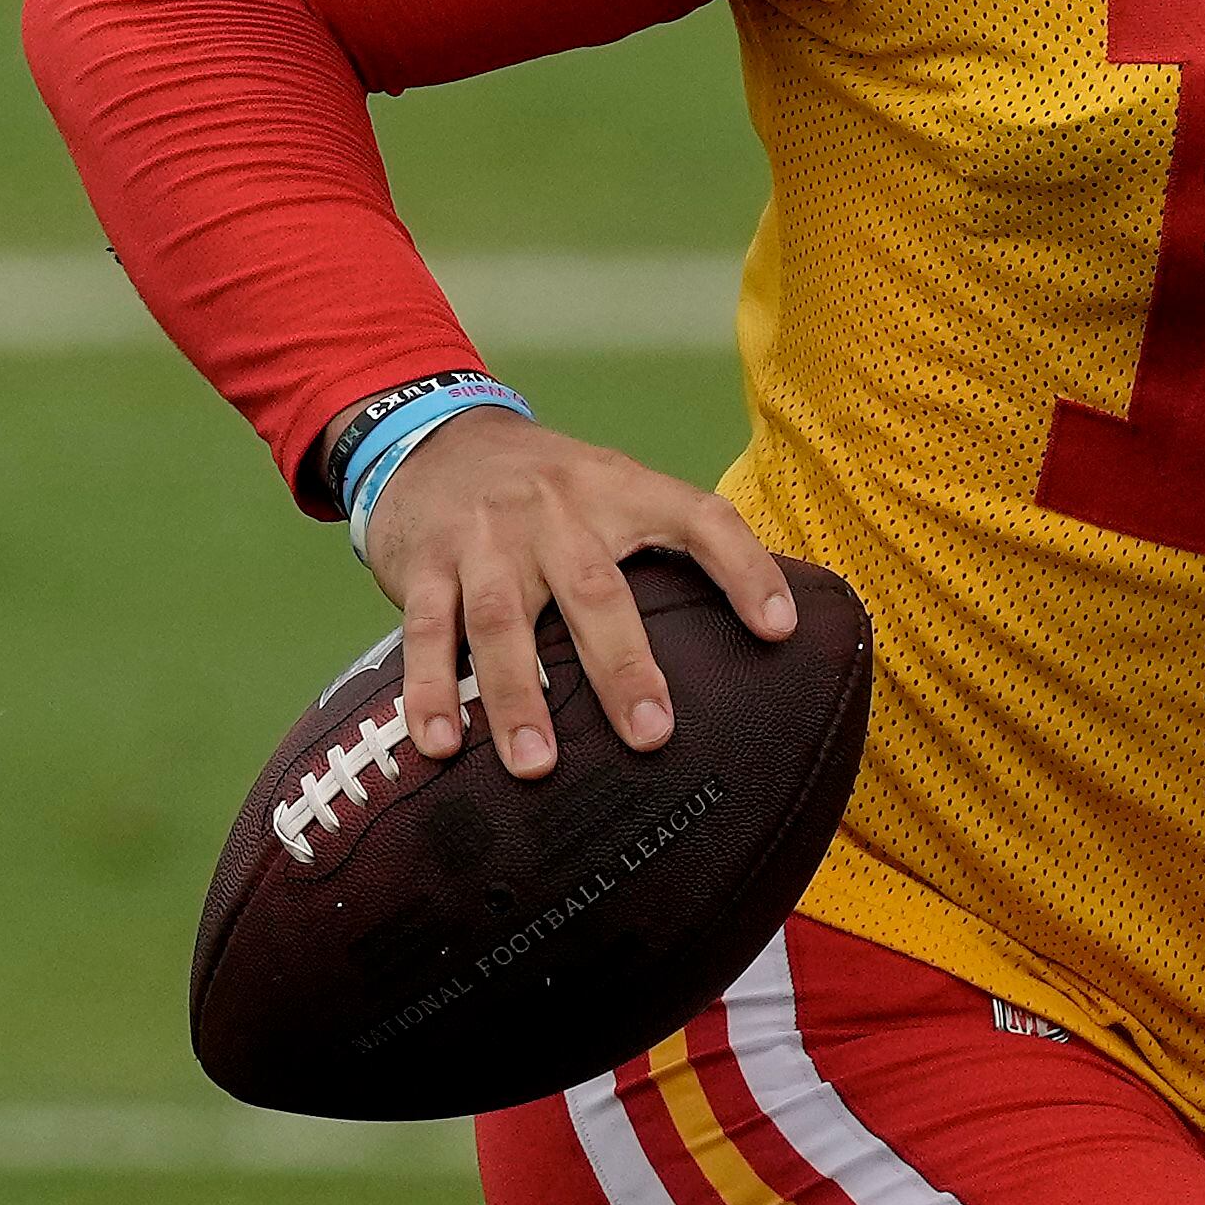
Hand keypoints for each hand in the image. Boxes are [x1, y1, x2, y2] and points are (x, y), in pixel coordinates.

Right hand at [360, 410, 793, 778]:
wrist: (430, 437)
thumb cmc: (545, 488)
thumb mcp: (609, 487)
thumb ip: (664, 542)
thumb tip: (755, 626)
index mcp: (618, 488)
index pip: (700, 518)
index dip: (746, 568)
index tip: (780, 630)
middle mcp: (556, 509)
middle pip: (595, 589)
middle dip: (623, 667)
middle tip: (651, 736)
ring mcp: (486, 537)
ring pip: (503, 620)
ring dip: (519, 698)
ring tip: (538, 767)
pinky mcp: (424, 564)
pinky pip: (426, 633)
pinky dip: (431, 691)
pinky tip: (441, 746)